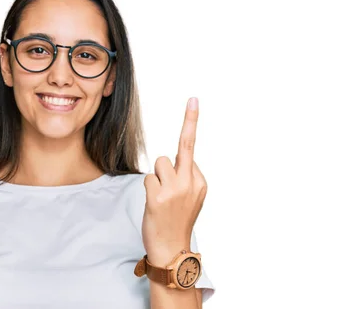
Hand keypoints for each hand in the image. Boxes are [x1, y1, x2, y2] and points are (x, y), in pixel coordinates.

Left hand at [142, 97, 206, 265]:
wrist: (172, 250)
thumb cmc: (177, 222)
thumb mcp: (192, 199)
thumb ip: (186, 177)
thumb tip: (173, 161)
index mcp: (201, 182)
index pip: (190, 149)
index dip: (189, 125)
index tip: (193, 100)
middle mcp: (192, 182)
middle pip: (181, 148)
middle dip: (189, 123)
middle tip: (194, 99)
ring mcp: (176, 189)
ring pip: (160, 163)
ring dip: (157, 177)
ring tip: (161, 198)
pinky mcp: (159, 197)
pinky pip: (149, 178)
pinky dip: (149, 188)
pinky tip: (155, 205)